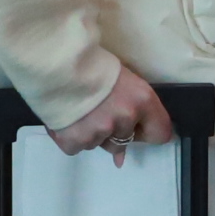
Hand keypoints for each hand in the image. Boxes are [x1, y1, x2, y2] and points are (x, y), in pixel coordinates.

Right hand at [51, 64, 175, 157]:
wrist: (54, 61)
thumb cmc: (90, 63)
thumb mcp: (123, 79)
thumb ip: (132, 109)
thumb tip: (122, 155)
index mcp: (142, 100)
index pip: (160, 133)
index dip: (148, 132)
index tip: (138, 128)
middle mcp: (124, 119)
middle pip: (124, 140)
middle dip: (113, 130)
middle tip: (99, 109)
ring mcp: (99, 132)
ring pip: (99, 144)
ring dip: (92, 132)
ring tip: (80, 109)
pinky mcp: (75, 141)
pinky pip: (77, 147)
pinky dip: (71, 137)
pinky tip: (67, 118)